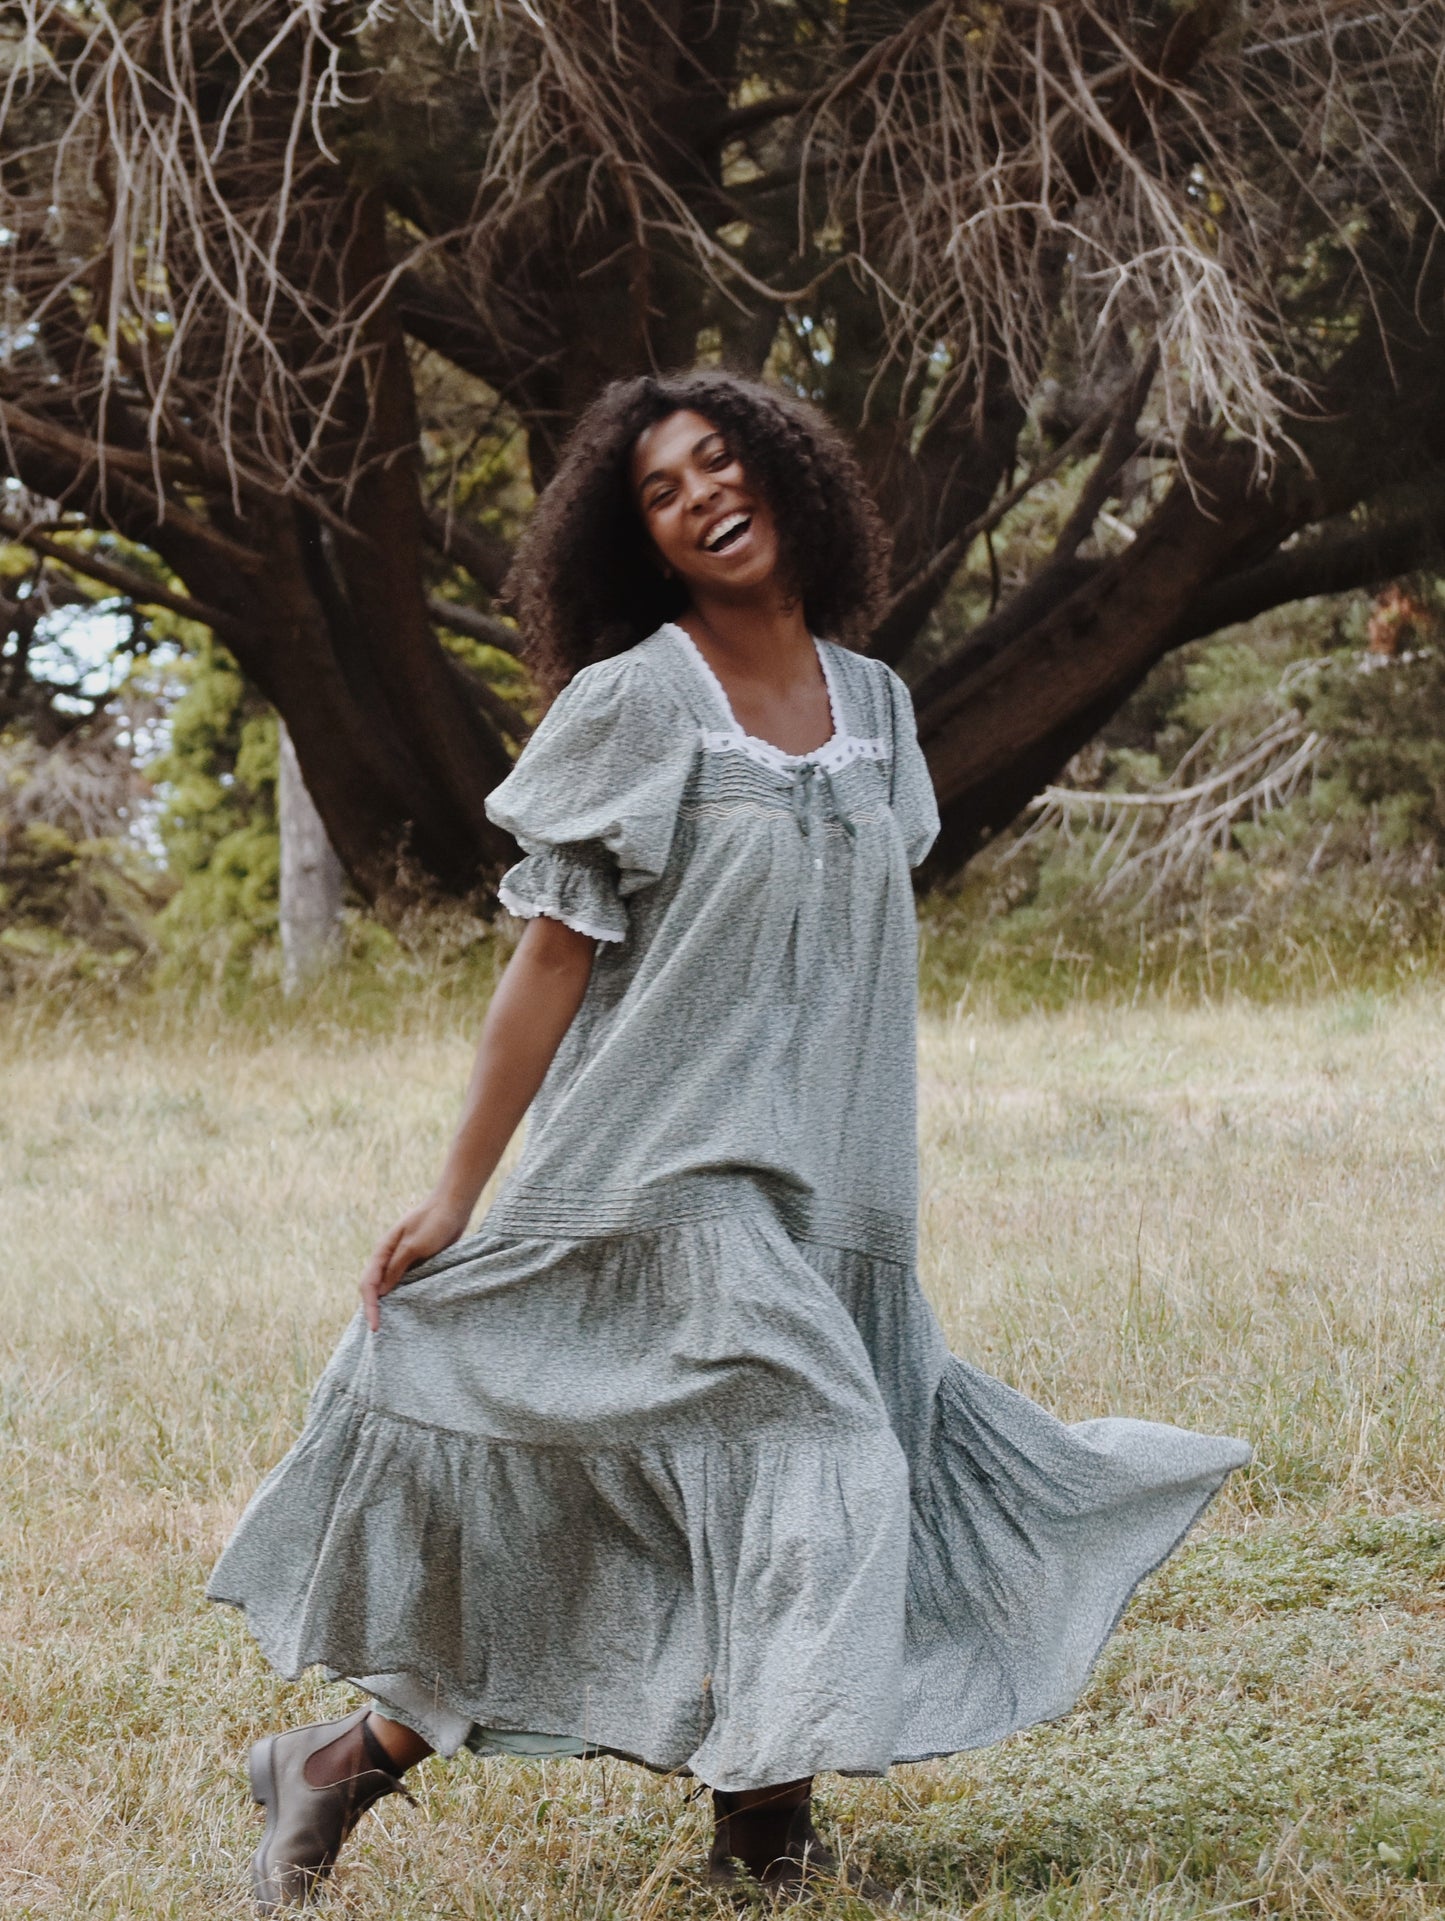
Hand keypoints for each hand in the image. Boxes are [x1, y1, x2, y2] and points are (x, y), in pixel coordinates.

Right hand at [359, 1192, 472, 1331]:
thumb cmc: (434, 1221)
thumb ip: (397, 1267)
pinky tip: (410, 1309)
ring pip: (390, 1287)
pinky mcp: (418, 1262)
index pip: (368, 1284)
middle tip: (380, 1331)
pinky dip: (404, 1296)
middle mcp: (389, 1256)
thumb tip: (381, 1292)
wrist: (454, 1205)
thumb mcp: (415, 1246)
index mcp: (383, 1250)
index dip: (370, 1307)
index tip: (376, 1327)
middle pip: (375, 1288)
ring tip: (392, 1326)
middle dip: (375, 1309)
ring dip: (389, 1304)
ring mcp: (403, 1259)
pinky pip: (406, 1283)